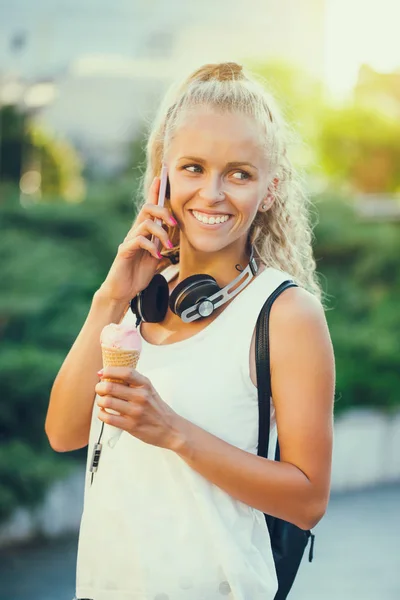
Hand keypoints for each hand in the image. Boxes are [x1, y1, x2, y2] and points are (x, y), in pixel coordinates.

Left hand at [95, 367, 185, 450]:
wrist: (170, 429)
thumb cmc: (156, 409)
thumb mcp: (149, 390)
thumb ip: (133, 383)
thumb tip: (110, 376)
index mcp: (145, 385)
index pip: (125, 373)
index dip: (110, 371)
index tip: (101, 373)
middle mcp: (141, 397)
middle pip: (111, 387)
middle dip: (100, 387)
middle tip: (99, 389)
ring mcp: (136, 412)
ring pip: (107, 402)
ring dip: (100, 401)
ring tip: (103, 402)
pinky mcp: (131, 425)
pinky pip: (108, 418)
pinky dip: (102, 414)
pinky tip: (104, 412)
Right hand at [98, 176, 177, 303]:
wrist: (122, 291)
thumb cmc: (137, 275)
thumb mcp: (156, 259)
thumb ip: (162, 247)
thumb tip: (174, 239)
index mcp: (143, 233)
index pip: (149, 208)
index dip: (155, 193)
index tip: (161, 178)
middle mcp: (135, 233)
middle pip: (147, 209)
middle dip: (163, 210)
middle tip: (174, 222)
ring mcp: (129, 241)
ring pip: (145, 224)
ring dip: (161, 233)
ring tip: (167, 246)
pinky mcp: (124, 251)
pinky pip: (139, 240)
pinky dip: (151, 246)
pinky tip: (157, 257)